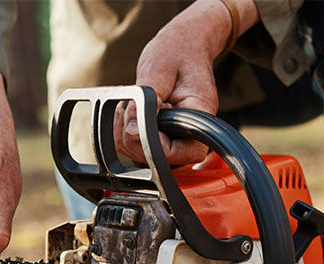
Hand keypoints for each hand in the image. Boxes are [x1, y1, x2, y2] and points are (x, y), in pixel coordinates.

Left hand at [115, 0, 258, 164]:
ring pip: (147, 157)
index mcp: (200, 116)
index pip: (182, 152)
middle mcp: (191, 131)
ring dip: (127, 139)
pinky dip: (125, 136)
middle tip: (126, 115)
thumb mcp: (158, 70)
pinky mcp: (163, 134)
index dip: (153, 145)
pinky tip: (124, 117)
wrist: (183, 43)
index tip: (136, 123)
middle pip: (161, 159)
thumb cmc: (176, 51)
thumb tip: (133, 129)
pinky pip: (140, 148)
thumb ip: (145, 102)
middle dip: (134, 141)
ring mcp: (177, 135)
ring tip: (126, 112)